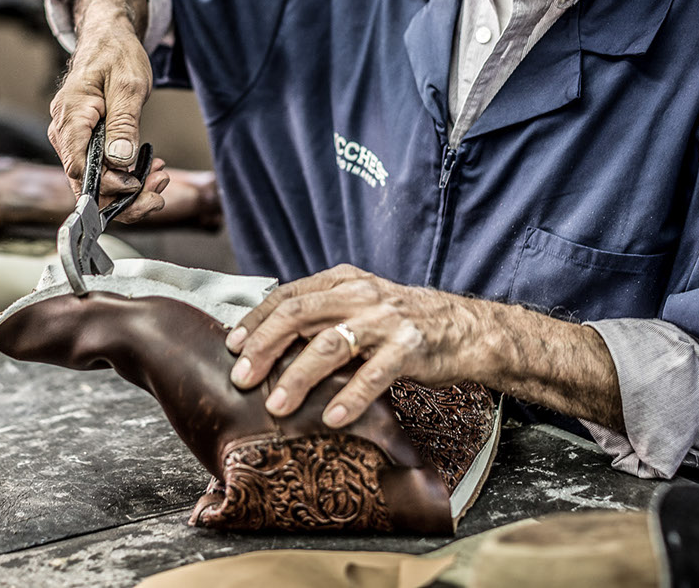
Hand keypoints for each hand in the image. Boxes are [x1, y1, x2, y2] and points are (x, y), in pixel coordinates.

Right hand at [48, 0, 165, 221]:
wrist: (109, 38)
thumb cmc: (117, 55)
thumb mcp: (129, 86)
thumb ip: (124, 124)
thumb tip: (120, 161)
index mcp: (70, 117)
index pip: (79, 168)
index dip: (108, 185)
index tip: (139, 184)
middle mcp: (64, 132)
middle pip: (85, 183)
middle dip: (124, 195)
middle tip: (159, 190)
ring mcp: (72, 138)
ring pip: (93, 181)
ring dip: (127, 188)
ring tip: (159, 178)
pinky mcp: (84, 141)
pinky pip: (98, 169)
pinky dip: (123, 176)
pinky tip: (148, 170)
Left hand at [223, 264, 486, 428]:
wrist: (465, 329)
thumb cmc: (402, 323)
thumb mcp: (360, 304)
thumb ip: (322, 313)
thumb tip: (267, 338)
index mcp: (344, 281)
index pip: (288, 295)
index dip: (257, 320)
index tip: (232, 346)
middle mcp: (361, 295)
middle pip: (299, 315)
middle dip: (265, 347)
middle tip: (242, 378)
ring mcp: (386, 321)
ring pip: (330, 345)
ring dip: (298, 378)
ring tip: (276, 406)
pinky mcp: (410, 348)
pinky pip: (373, 375)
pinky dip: (350, 397)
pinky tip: (331, 418)